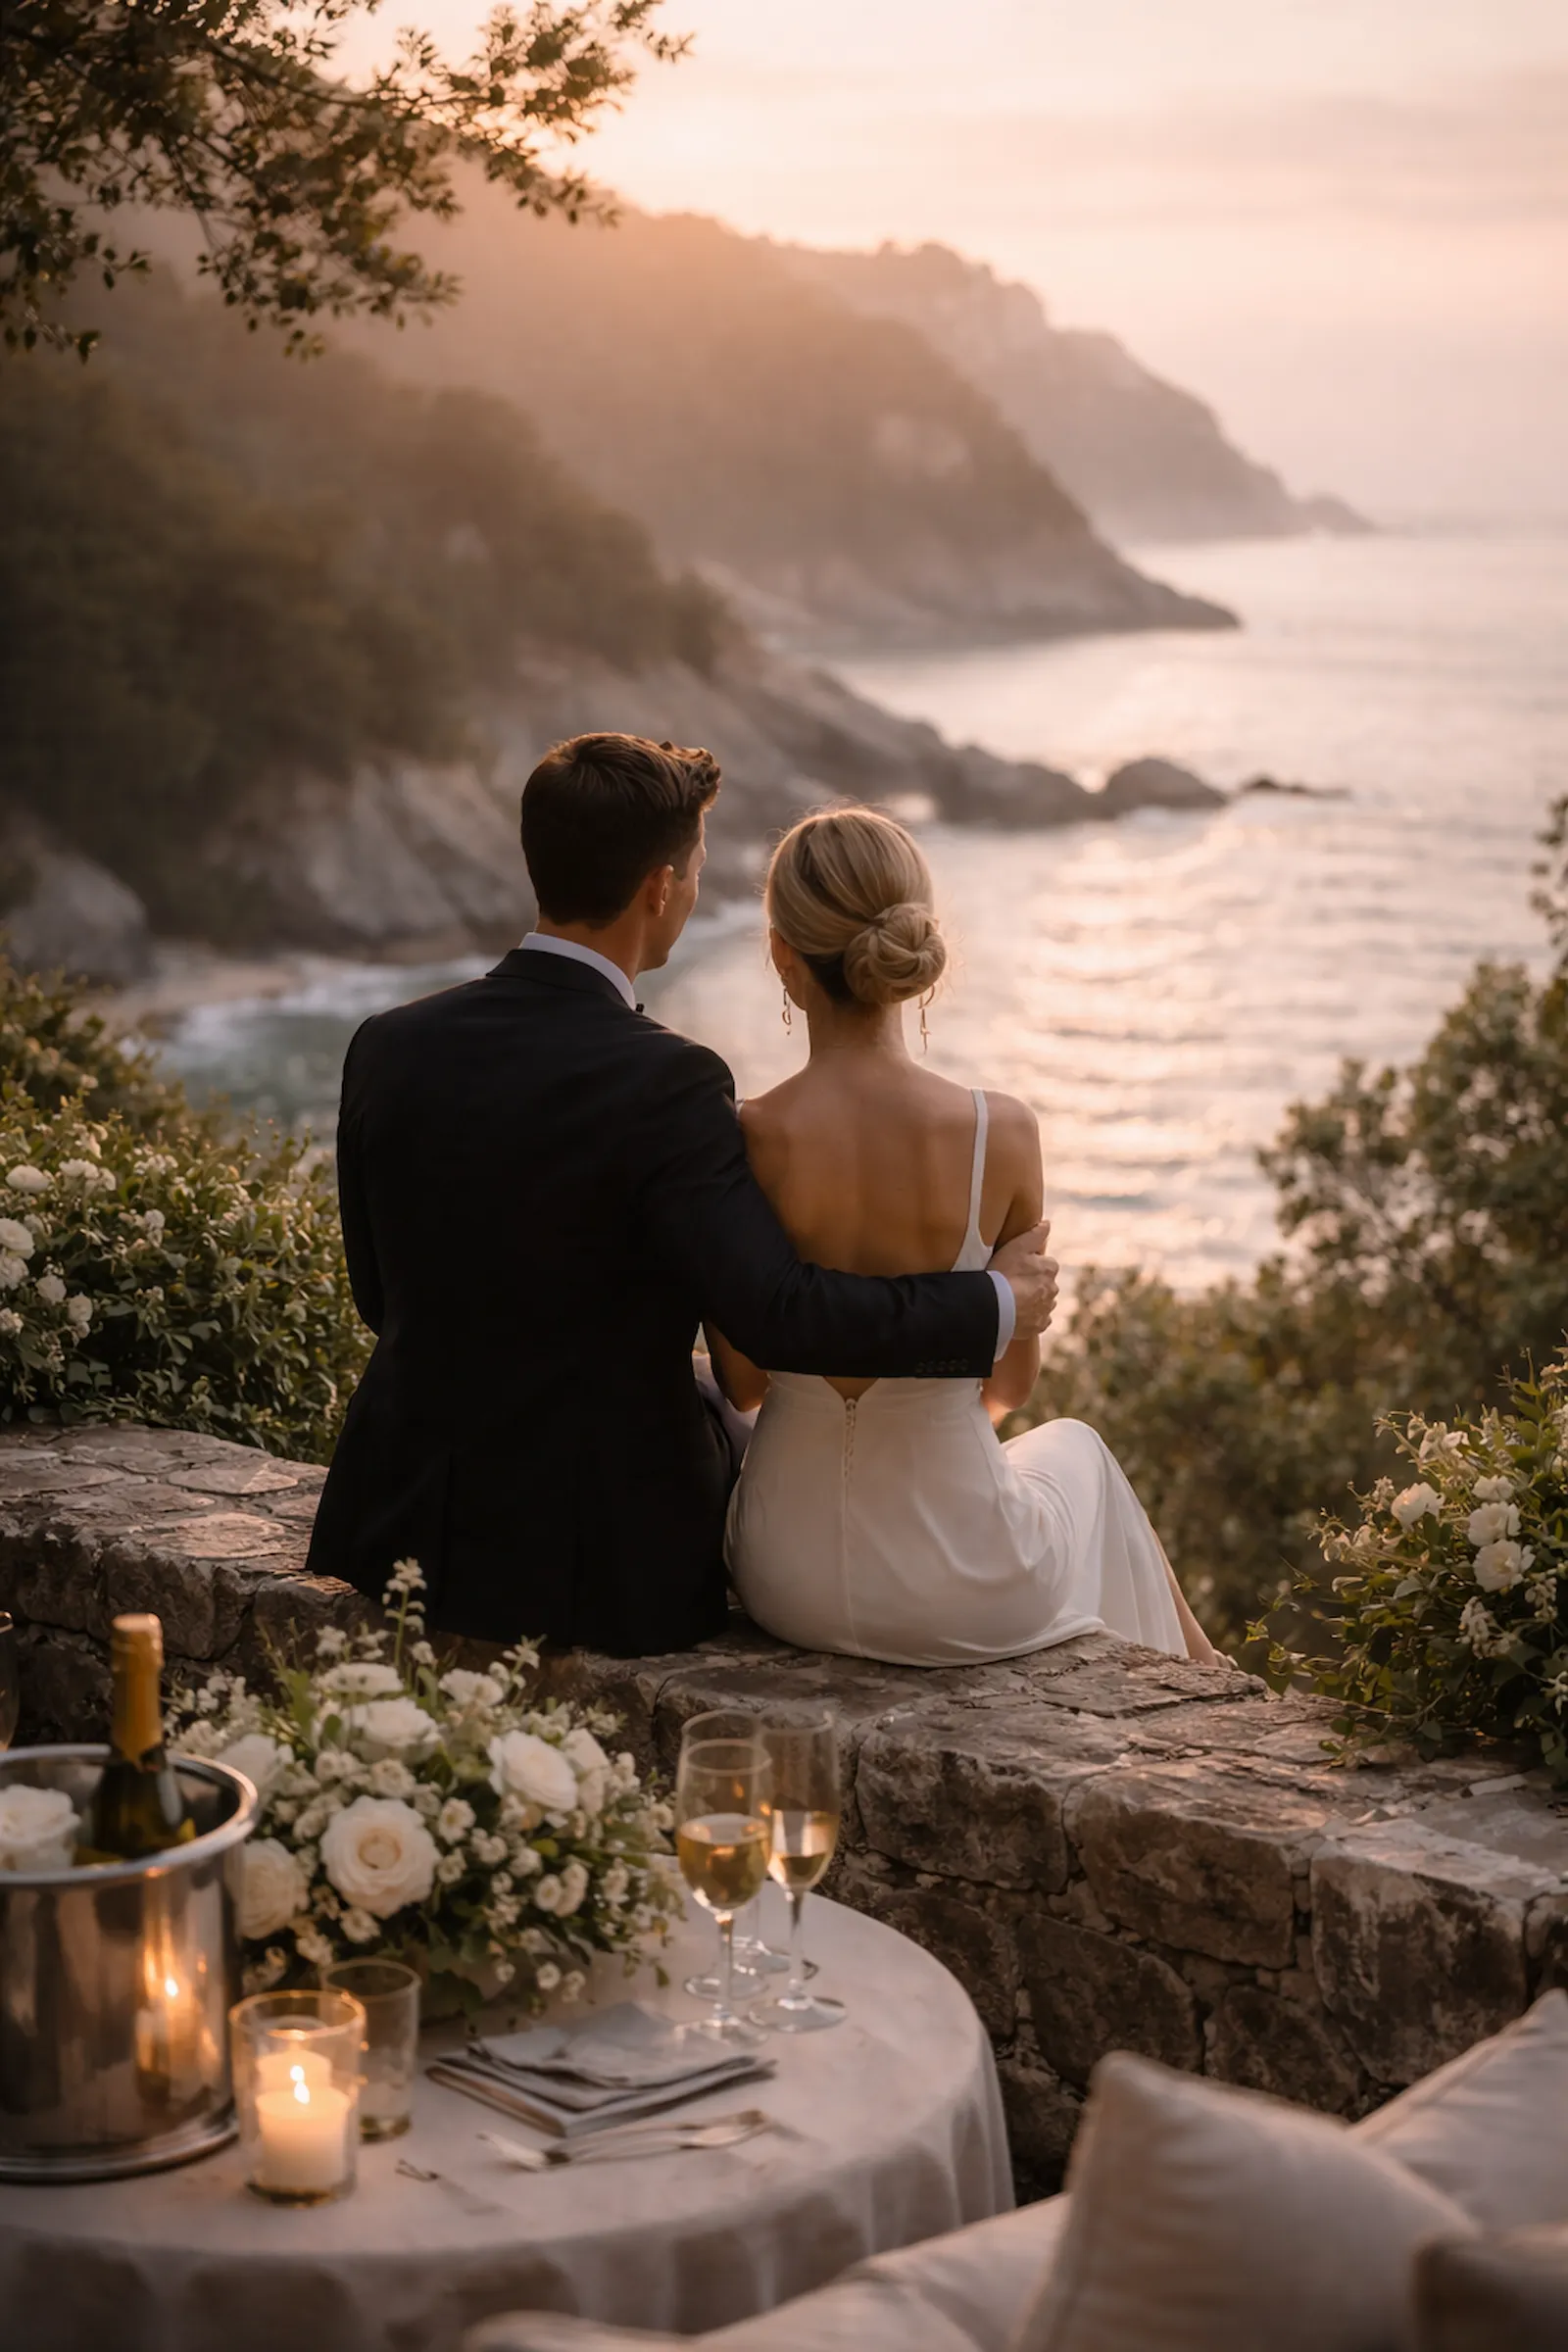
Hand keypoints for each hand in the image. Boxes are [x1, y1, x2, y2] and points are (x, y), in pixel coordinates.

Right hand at [992, 1221, 1058, 1337]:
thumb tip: (1047, 1224)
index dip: (1030, 1265)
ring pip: (1042, 1302)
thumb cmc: (1002, 1274)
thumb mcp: (1016, 1246)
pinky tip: (1016, 1315)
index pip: (1045, 1264)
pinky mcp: (1038, 1327)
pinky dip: (1030, 1318)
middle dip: (1033, 1283)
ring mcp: (1046, 1309)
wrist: (994, 1307)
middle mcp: (1053, 1289)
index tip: (1015, 1268)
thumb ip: (1034, 1234)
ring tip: (1012, 1300)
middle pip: (1044, 1283)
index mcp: (1050, 1269)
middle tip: (1011, 1283)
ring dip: (1032, 1300)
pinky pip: (1038, 1320)